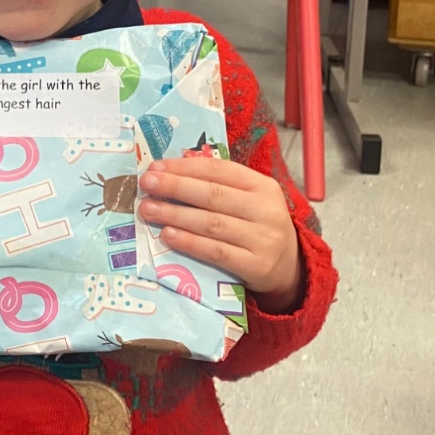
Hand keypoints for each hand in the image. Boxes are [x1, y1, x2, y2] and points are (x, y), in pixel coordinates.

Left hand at [138, 156, 300, 312]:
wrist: (288, 267)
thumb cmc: (257, 226)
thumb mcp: (249, 199)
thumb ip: (218, 185)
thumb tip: (170, 172)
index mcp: (263, 186)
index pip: (219, 171)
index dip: (184, 168)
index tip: (155, 168)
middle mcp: (265, 210)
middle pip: (213, 195)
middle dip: (175, 187)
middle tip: (146, 184)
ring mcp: (263, 239)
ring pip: (211, 223)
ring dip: (175, 215)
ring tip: (148, 209)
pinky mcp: (256, 265)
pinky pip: (216, 252)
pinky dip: (190, 242)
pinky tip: (168, 236)